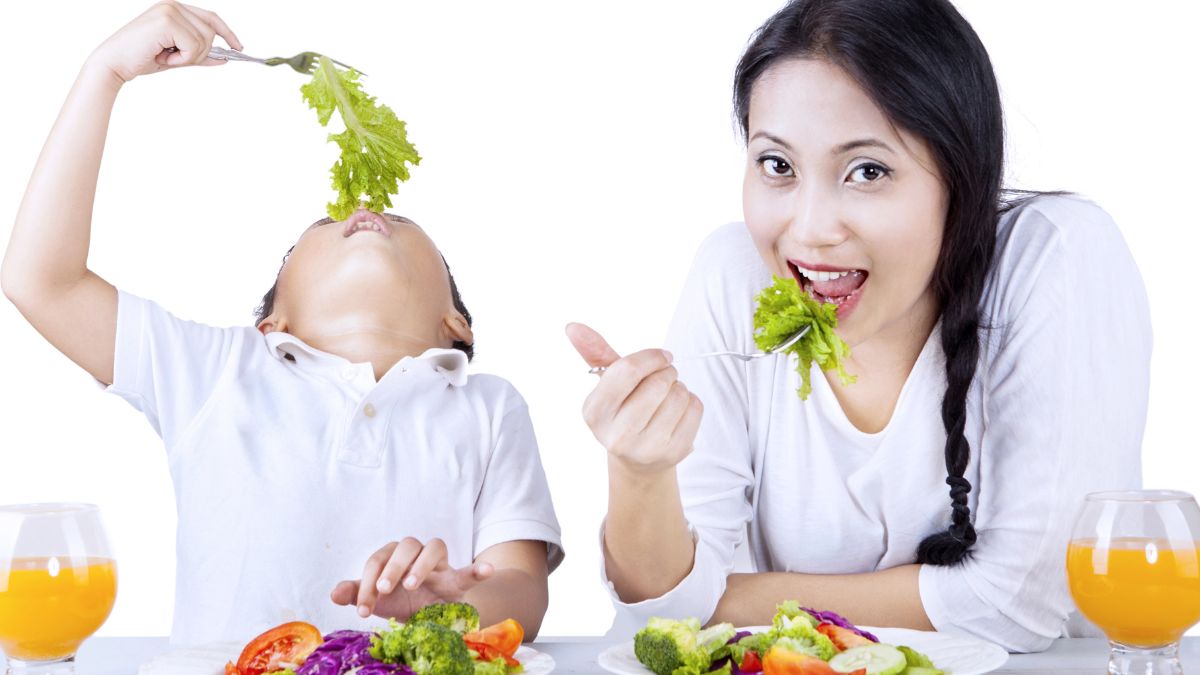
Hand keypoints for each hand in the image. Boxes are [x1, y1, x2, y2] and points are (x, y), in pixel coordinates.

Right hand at [88, 1, 242, 83]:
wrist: (115, 63)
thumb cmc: (141, 58)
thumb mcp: (177, 56)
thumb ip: (200, 55)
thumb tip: (224, 58)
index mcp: (175, 8)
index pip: (211, 17)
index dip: (228, 32)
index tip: (238, 47)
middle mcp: (173, 5)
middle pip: (211, 32)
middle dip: (200, 53)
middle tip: (175, 59)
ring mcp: (170, 11)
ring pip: (204, 40)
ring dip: (188, 57)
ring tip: (165, 57)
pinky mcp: (167, 21)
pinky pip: (193, 47)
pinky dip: (181, 59)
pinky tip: (162, 57)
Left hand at [331, 538, 493, 620]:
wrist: (432, 614)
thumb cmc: (402, 601)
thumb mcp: (377, 600)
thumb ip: (356, 593)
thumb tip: (333, 593)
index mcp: (393, 556)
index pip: (378, 560)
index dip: (366, 583)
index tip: (362, 610)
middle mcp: (416, 554)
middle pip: (405, 545)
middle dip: (392, 566)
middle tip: (384, 590)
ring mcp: (439, 565)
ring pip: (434, 547)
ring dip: (422, 564)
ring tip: (413, 585)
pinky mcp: (457, 580)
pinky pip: (469, 570)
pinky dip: (478, 569)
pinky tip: (487, 570)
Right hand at [566, 322, 703, 475]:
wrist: (637, 458)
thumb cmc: (623, 409)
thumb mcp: (607, 383)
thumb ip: (594, 352)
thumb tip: (573, 327)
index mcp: (594, 412)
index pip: (627, 370)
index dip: (650, 357)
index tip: (661, 356)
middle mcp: (617, 436)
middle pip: (657, 383)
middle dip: (667, 371)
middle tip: (664, 376)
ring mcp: (646, 448)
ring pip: (679, 395)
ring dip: (679, 386)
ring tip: (667, 396)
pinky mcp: (673, 454)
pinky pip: (694, 409)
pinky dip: (691, 402)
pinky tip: (677, 412)